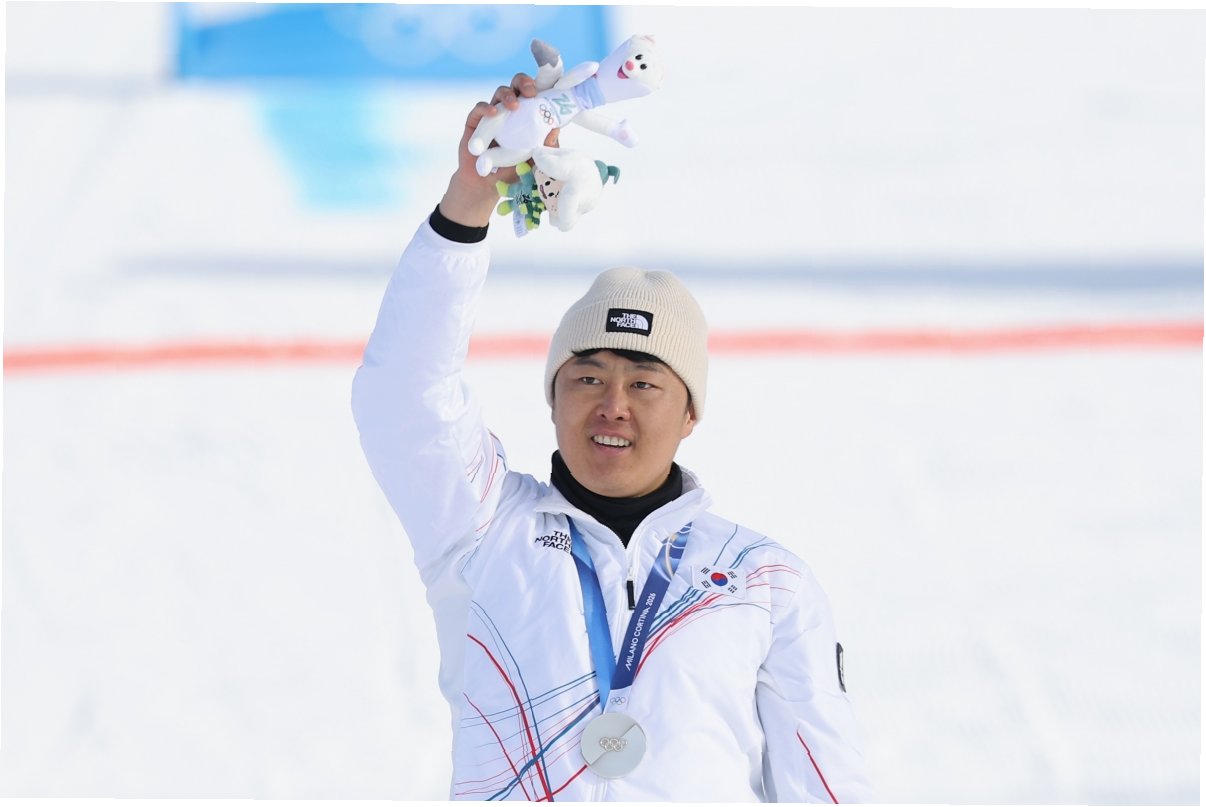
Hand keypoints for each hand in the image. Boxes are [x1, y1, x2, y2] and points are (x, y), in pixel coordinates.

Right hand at [439, 74, 560, 227]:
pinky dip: (486, 108)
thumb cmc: (514, 171)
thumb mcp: (535, 161)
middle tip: (530, 93)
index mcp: (527, 115)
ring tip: (514, 106)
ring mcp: (493, 115)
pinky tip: (493, 113)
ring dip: (508, 95)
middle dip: (524, 83)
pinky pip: (479, 109)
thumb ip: (546, 147)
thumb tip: (556, 129)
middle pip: (517, 86)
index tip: (548, 87)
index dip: (540, 84)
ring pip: (500, 93)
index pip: (534, 93)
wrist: (487, 186)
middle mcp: (511, 111)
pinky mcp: (476, 122)